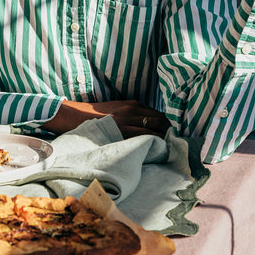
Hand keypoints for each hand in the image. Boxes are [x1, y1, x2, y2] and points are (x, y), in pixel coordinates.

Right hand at [43, 99, 170, 138]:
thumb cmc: (97, 116)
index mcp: (133, 104)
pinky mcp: (121, 132)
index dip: (169, 124)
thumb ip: (133, 114)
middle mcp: (133, 111)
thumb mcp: (117, 108)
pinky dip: (152, 144)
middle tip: (177, 143)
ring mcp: (127, 122)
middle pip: (161, 121)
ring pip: (154, 131)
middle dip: (170, 132)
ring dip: (164, 139)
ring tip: (170, 149)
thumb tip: (150, 125)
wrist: (76, 116)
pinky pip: (142, 139)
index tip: (175, 133)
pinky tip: (157, 150)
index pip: (159, 114)